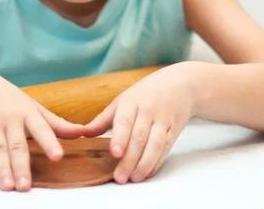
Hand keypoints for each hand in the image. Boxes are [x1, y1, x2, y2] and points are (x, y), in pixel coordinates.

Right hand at [0, 70, 85, 191]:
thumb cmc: (10, 99)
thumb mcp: (33, 107)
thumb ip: (56, 123)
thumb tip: (83, 132)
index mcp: (28, 113)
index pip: (41, 128)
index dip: (49, 142)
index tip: (57, 156)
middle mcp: (10, 117)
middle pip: (17, 144)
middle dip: (21, 165)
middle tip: (25, 186)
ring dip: (2, 168)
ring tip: (8, 186)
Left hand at [83, 64, 194, 183]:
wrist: (180, 84)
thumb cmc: (145, 94)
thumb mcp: (123, 100)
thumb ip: (103, 119)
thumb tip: (83, 134)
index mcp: (132, 101)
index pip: (125, 120)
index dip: (120, 137)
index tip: (114, 153)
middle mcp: (148, 110)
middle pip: (139, 137)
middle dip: (129, 159)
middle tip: (119, 177)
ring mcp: (163, 120)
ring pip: (155, 144)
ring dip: (144, 164)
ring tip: (133, 178)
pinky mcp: (174, 130)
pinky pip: (166, 148)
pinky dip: (156, 162)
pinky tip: (147, 173)